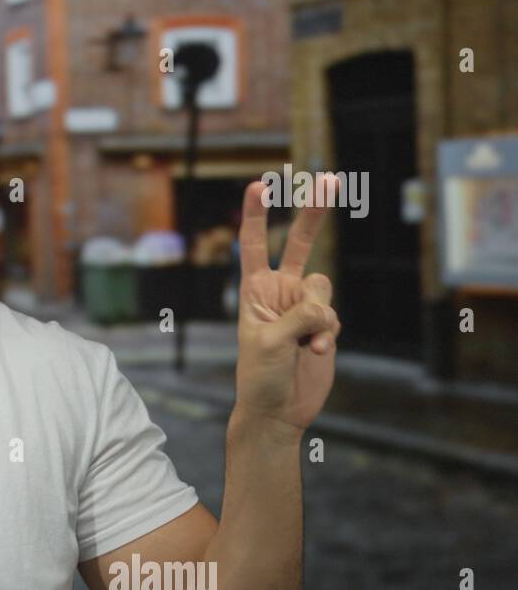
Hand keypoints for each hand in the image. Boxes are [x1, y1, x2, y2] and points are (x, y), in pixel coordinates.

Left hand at [232, 175, 341, 435]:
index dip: (258, 215)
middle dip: (313, 212)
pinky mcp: (324, 326)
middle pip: (301, 244)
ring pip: (325, 288)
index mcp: (254, 291)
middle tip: (327, 178)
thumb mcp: (269, 343)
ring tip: (306, 344)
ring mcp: (304, 308)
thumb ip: (297, 316)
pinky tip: (316, 354)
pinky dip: (329, 335)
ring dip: (320, 317)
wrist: (278, 411)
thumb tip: (323, 307)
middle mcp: (280, 293)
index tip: (259, 185)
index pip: (255, 245)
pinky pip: (334, 317)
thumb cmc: (259, 377)